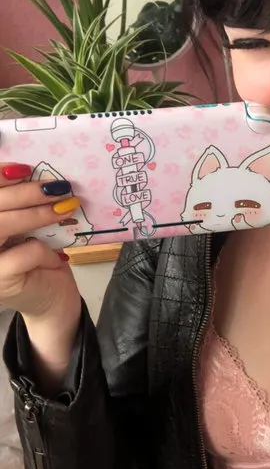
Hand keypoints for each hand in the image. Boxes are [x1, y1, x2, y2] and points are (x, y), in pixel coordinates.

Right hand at [0, 162, 81, 323]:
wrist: (52, 300)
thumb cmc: (39, 259)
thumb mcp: (31, 226)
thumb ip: (24, 204)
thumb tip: (35, 172)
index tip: (24, 168)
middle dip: (24, 192)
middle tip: (56, 187)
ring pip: (2, 225)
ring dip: (36, 214)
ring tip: (65, 207)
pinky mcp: (0, 279)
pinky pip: (24, 252)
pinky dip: (44, 250)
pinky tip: (56, 256)